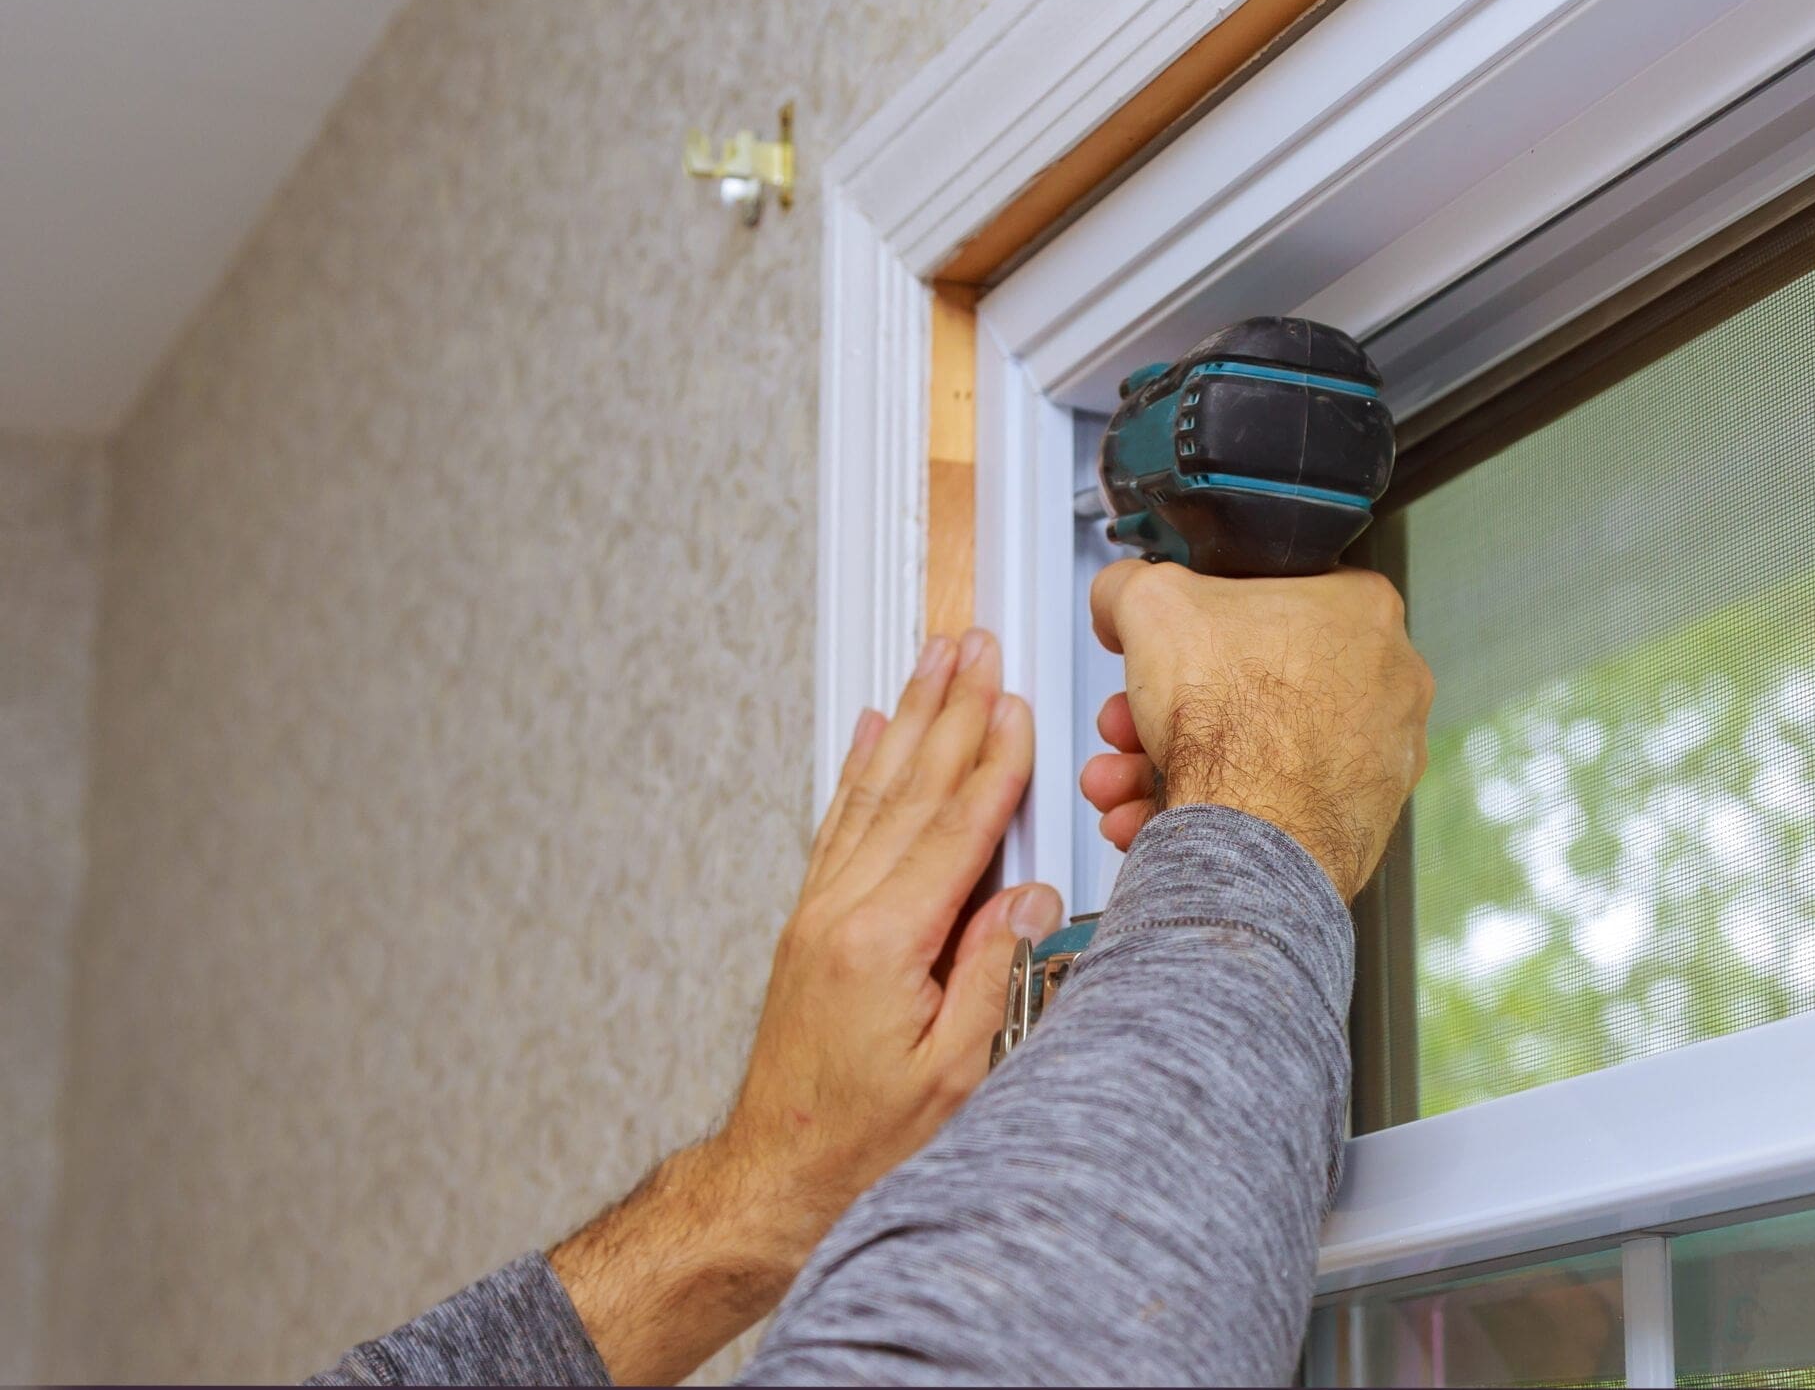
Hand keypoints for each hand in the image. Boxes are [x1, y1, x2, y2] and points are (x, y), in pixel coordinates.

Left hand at [549, 629, 1059, 1383]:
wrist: (777, 1177)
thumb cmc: (867, 1142)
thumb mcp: (956, 1071)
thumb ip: (990, 971)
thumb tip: (1026, 895)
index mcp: (884, 945)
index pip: (954, 832)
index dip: (992, 765)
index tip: (1016, 706)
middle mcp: (843, 916)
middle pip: (910, 791)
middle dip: (950, 711)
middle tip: (972, 646)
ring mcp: (819, 916)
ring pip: (872, 796)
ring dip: (909, 722)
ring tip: (930, 663)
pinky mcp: (810, 927)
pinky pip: (838, 828)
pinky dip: (858, 773)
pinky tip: (872, 733)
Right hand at [1080, 560, 1432, 901]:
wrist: (1254, 839)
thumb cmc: (1237, 723)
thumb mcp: (1151, 604)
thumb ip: (1131, 585)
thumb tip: (1121, 595)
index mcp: (1362, 609)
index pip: (1266, 598)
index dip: (1194, 625)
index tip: (1161, 650)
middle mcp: (1386, 680)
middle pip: (1247, 682)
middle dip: (1166, 709)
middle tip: (1128, 723)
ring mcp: (1377, 756)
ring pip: (1252, 748)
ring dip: (1168, 764)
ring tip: (1124, 779)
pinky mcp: (1357, 820)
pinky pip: (1270, 804)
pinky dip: (1207, 809)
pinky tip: (1152, 814)